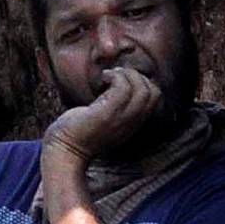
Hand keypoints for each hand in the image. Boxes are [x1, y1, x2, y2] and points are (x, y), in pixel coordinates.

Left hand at [43, 67, 163, 164]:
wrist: (68, 148)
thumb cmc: (82, 130)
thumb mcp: (107, 118)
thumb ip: (117, 106)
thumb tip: (117, 81)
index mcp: (135, 123)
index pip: (156, 97)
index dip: (143, 82)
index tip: (121, 81)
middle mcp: (133, 122)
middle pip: (153, 92)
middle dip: (136, 75)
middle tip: (115, 77)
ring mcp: (122, 119)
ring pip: (142, 88)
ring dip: (125, 75)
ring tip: (108, 77)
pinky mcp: (108, 114)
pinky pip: (122, 87)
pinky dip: (114, 76)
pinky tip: (102, 79)